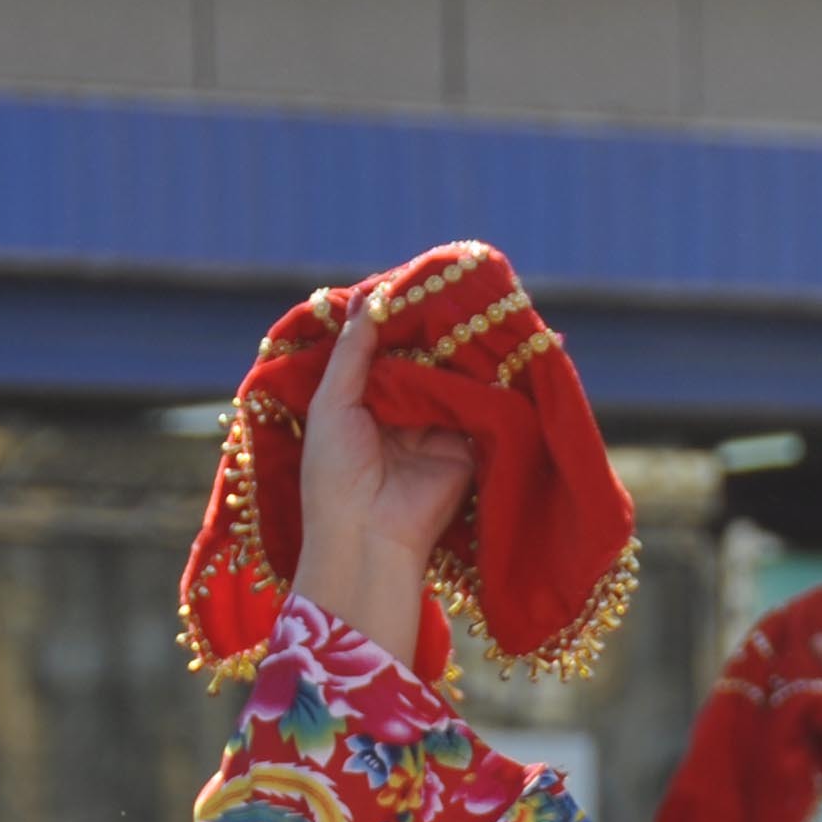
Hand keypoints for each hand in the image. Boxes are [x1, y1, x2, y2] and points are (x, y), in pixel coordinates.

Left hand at [289, 297, 477, 661]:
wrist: (367, 538)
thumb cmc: (334, 474)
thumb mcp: (332, 403)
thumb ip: (352, 351)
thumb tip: (369, 298)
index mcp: (361, 405)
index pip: (383, 352)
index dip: (395, 321)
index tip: (410, 283)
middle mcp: (400, 415)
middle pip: (420, 363)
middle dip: (432, 331)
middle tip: (449, 286)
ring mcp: (435, 432)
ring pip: (449, 380)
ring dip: (458, 351)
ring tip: (472, 307)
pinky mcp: (466, 450)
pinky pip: (476, 409)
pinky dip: (482, 384)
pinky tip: (489, 349)